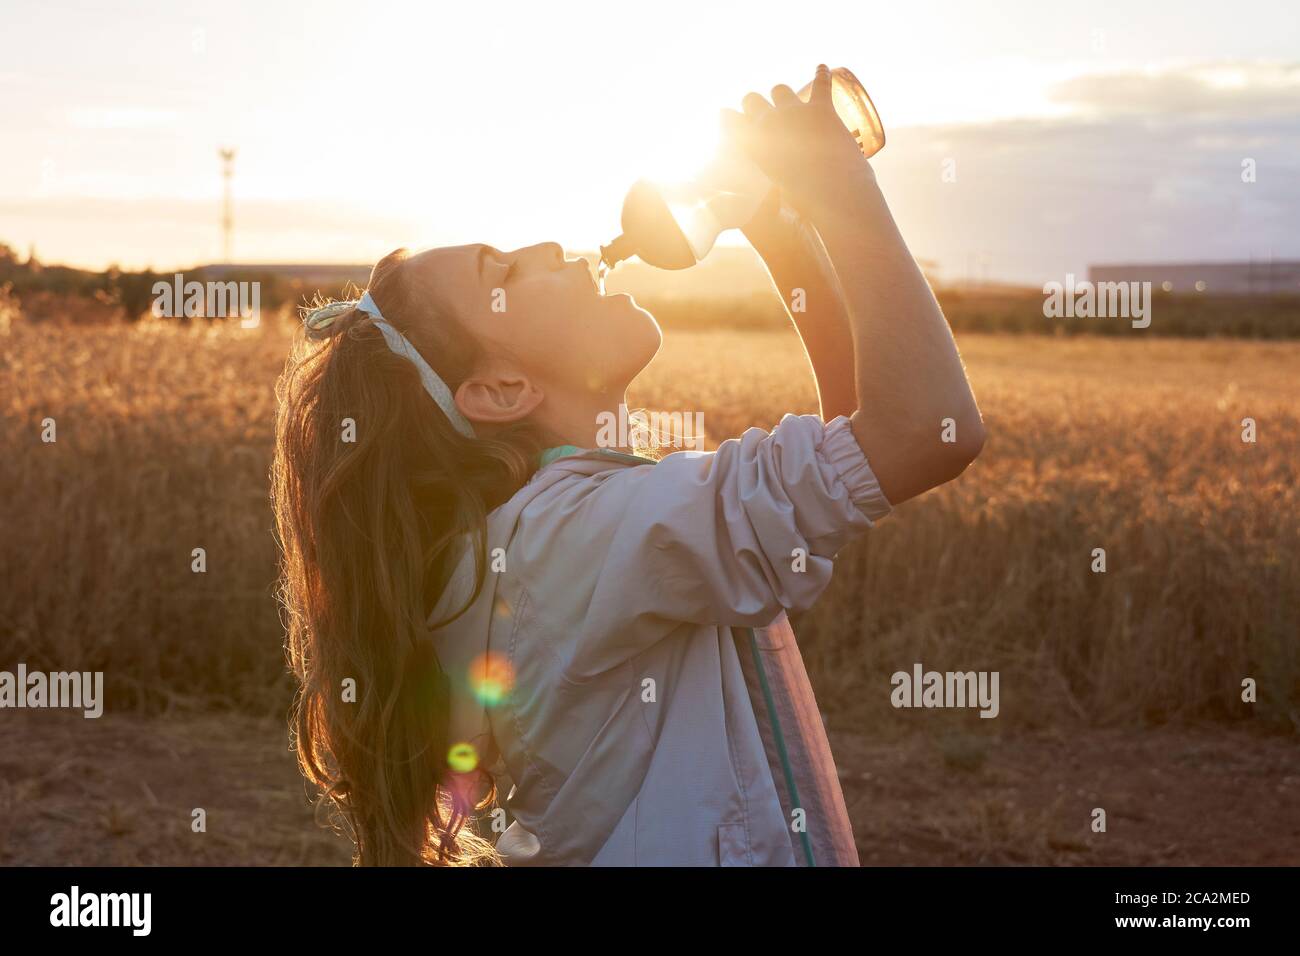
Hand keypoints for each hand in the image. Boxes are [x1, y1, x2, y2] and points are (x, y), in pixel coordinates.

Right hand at [721, 64, 874, 218]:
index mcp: (750, 143)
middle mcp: (767, 122)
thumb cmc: (802, 201)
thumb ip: (772, 182)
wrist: (833, 193)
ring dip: (781, 94)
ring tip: (785, 98)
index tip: (727, 117)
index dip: (728, 118)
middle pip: (752, 99)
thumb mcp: (774, 192)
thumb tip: (777, 187)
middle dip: (754, 103)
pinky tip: (823, 68)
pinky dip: (822, 74)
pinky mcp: (821, 109)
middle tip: (760, 111)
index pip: (727, 120)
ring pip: (780, 89)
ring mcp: (794, 112)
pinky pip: (821, 84)